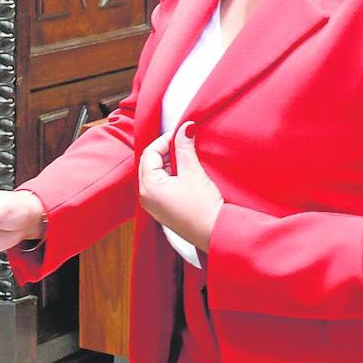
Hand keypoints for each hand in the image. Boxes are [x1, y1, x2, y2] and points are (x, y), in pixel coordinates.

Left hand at [138, 121, 223, 250]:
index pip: (150, 153)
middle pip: (149, 163)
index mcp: (148, 186)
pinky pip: (161, 185)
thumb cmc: (204, 207)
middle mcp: (145, 196)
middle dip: (165, 151)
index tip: (181, 133)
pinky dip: (170, 175)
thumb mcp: (193, 173)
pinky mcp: (163, 210)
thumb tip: (185, 128)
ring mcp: (153, 205)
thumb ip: (185, 148)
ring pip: (155, 173)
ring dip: (168, 162)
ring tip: (186, 156)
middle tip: (183, 142)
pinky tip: (184, 172)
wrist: (217, 235)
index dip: (164, 140)